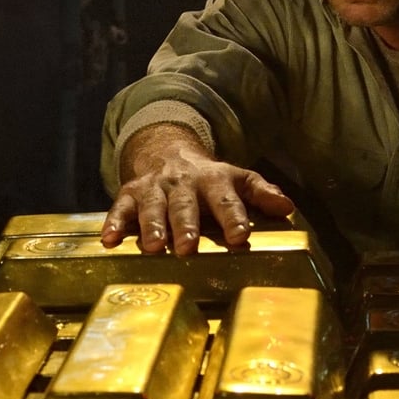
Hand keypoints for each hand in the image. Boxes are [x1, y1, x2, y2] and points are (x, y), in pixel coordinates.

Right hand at [101, 123, 293, 254]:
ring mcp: (155, 187)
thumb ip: (260, 193)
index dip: (234, 218)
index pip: (226, 199)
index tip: (240, 238)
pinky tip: (110, 240)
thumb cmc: (208, 178)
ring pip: (152, 206)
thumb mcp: (236, 179)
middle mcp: (183, 183)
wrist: (168, 151)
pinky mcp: (131, 193)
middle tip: (188, 247)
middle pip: (185, 204)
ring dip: (152, 226)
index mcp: (213, 180)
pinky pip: (120, 207)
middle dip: (186, 225)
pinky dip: (114, 223)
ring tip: (153, 247)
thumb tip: (287, 207)